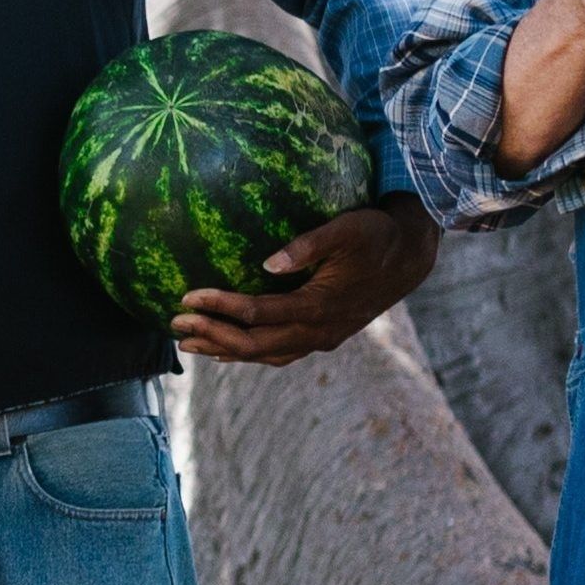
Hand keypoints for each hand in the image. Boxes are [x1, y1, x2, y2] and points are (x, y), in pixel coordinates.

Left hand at [174, 199, 443, 363]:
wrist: (409, 258)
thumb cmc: (375, 234)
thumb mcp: (346, 228)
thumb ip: (308, 244)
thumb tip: (267, 262)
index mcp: (319, 305)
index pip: (259, 313)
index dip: (221, 307)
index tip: (187, 297)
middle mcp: (318, 331)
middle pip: (255, 344)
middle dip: (212, 336)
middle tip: (174, 325)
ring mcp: (322, 339)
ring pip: (265, 355)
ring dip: (225, 350)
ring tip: (188, 343)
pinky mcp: (323, 337)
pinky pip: (280, 354)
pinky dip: (250, 354)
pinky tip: (226, 349)